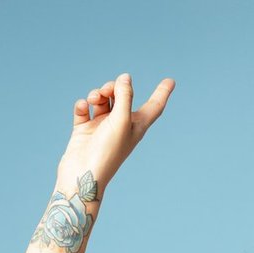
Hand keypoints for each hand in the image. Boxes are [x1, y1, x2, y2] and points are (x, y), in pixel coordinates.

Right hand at [57, 72, 175, 192]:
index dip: (162, 93)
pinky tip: (83, 107)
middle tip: (106, 90)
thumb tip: (125, 77)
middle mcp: (120, 126)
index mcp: (136, 126)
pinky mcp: (84, 130)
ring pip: (101, 100)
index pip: (154, 106)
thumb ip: (125, 96)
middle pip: (122, 96)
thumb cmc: (107, 152)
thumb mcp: (121, 121)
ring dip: (97, 94)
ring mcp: (101, 127)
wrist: (82, 175)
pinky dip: (82, 105)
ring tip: (93, 99)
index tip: (170, 80)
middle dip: (113, 87)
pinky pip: (84, 109)